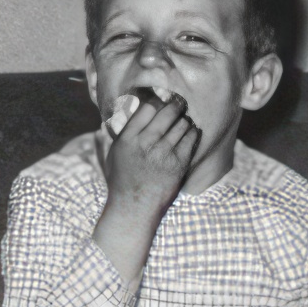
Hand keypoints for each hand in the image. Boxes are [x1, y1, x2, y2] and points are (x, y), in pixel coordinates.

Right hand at [103, 92, 199, 220]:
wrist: (134, 206)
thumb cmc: (122, 179)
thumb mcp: (115, 153)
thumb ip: (126, 133)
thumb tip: (133, 111)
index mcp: (127, 139)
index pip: (147, 108)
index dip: (156, 101)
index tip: (161, 100)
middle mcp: (146, 143)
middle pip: (167, 111)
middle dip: (176, 105)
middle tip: (179, 103)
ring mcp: (164, 153)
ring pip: (182, 124)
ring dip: (184, 120)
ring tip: (183, 121)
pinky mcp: (179, 163)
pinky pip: (192, 138)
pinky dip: (192, 133)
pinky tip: (189, 134)